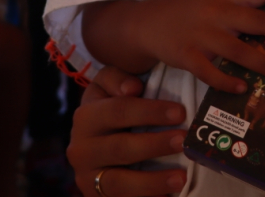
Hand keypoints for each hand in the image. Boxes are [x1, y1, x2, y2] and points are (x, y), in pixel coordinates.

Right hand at [68, 66, 187, 196]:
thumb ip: (117, 79)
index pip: (118, 111)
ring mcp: (88, 178)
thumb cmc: (111, 112)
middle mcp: (81, 149)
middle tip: (183, 141)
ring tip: (181, 178)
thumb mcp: (108, 88)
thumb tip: (133, 87)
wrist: (93, 148)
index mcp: (86, 117)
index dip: (149, 111)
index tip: (180, 112)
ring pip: (119, 182)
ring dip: (152, 181)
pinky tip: (168, 196)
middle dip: (154, 145)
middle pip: (120, 148)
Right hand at [118, 0, 264, 92]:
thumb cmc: (194, 16)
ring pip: (238, 50)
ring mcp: (202, 35)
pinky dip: (226, 81)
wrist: (149, 23)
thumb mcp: (218, 3)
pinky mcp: (187, 55)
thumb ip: (245, 10)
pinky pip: (209, 71)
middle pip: (256, 21)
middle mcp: (218, 13)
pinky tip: (242, 88)